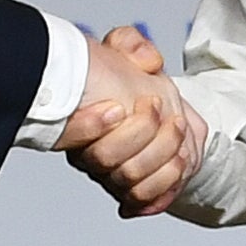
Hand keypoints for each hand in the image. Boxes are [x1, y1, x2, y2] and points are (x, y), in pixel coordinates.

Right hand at [61, 25, 207, 215]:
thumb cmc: (130, 78)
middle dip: (141, 131)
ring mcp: (108, 173)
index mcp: (77, 118)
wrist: (156, 105)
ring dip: (161, 152)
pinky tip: (178, 164)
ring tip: (176, 126)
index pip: (67, 133)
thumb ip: (130, 45)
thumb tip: (147, 62)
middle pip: (104, 159)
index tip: (118, 107)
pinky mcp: (132, 191)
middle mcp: (87, 151)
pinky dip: (164, 187)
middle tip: (159, 106)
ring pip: (129, 179)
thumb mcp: (128, 49)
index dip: (89, 125)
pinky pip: (142, 201)